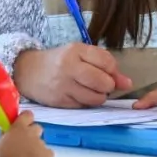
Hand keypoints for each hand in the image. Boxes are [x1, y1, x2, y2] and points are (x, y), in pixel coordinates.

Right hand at [0, 111, 54, 156]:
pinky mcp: (47, 155)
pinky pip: (48, 153)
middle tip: (25, 146)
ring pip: (42, 143)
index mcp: (18, 128)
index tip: (23, 126)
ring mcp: (40, 144)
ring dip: (37, 148)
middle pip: (37, 128)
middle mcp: (31, 133)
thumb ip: (7, 133)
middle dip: (32, 135)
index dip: (26, 120)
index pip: (28, 115)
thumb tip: (10, 130)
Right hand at [14, 45, 133, 107]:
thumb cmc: (59, 62)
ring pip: (96, 98)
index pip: (107, 62)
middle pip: (104, 82)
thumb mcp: (80, 55)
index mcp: (76, 50)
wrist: (28, 71)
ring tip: (90, 90)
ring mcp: (63, 86)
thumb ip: (105, 66)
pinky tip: (78, 95)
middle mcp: (69, 67)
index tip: (107, 72)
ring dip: (98, 97)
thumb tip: (127, 83)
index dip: (113, 71)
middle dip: (107, 86)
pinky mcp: (59, 101)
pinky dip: (86, 103)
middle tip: (100, 84)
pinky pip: (84, 106)